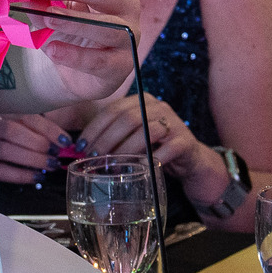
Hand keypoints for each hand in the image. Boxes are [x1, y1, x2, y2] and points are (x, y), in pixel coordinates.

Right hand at [0, 110, 71, 184]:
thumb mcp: (3, 122)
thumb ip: (29, 126)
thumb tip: (62, 140)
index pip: (24, 115)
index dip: (47, 128)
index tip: (65, 141)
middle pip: (11, 130)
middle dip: (37, 143)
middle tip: (55, 155)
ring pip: (4, 150)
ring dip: (31, 160)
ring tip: (49, 166)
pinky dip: (20, 175)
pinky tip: (35, 177)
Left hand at [16, 0, 141, 100]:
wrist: (85, 68)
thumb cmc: (74, 26)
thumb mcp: (58, 6)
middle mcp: (128, 4)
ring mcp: (129, 34)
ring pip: (107, 25)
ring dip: (74, 20)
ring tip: (47, 17)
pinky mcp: (121, 64)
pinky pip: (98, 60)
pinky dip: (73, 55)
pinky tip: (52, 50)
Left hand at [75, 92, 219, 187]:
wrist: (189, 161)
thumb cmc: (154, 149)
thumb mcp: (132, 137)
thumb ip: (112, 137)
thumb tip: (81, 148)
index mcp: (142, 101)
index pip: (113, 109)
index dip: (95, 128)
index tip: (82, 146)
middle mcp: (158, 107)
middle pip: (127, 118)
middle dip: (106, 140)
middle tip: (94, 158)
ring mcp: (174, 123)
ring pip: (144, 132)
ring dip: (124, 151)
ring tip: (111, 167)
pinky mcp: (185, 142)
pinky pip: (164, 150)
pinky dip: (148, 162)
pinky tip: (137, 171)